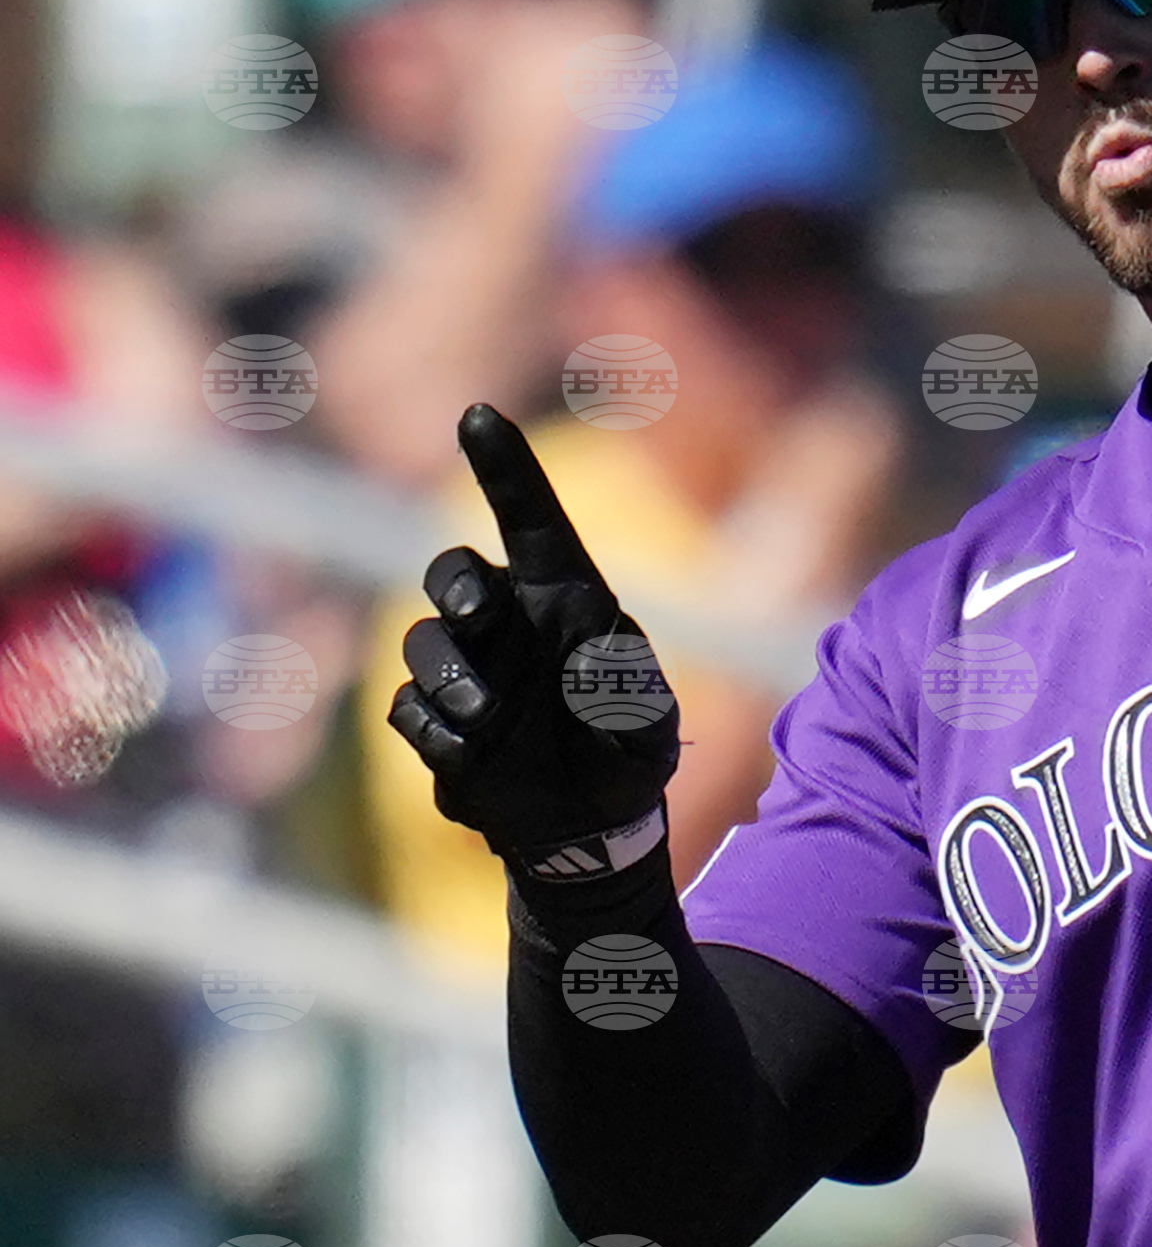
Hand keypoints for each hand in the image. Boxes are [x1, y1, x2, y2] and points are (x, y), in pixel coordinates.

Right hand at [386, 402, 679, 878]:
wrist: (586, 831)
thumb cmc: (627, 757)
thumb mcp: (648, 725)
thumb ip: (627, 686)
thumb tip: (582, 649)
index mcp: (563, 602)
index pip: (530, 521)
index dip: (504, 467)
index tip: (478, 414)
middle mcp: (504, 623)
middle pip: (453, 572)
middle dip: (456, 586)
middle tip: (475, 612)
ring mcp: (462, 669)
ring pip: (424, 644)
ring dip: (452, 679)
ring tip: (490, 721)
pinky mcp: (432, 719)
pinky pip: (409, 709)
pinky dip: (439, 734)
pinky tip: (475, 762)